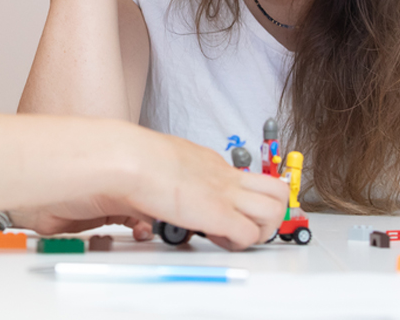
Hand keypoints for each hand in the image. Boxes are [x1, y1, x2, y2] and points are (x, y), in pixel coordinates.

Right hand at [13, 136, 286, 249]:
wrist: (123, 158)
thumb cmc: (124, 160)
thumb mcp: (144, 168)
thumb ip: (149, 185)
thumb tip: (135, 202)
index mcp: (204, 162)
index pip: (240, 179)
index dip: (238, 200)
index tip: (222, 214)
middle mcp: (221, 174)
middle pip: (274, 189)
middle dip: (268, 213)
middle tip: (246, 227)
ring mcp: (224, 193)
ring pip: (276, 209)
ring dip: (263, 229)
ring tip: (239, 238)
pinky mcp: (220, 214)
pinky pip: (251, 234)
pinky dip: (243, 243)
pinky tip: (223, 242)